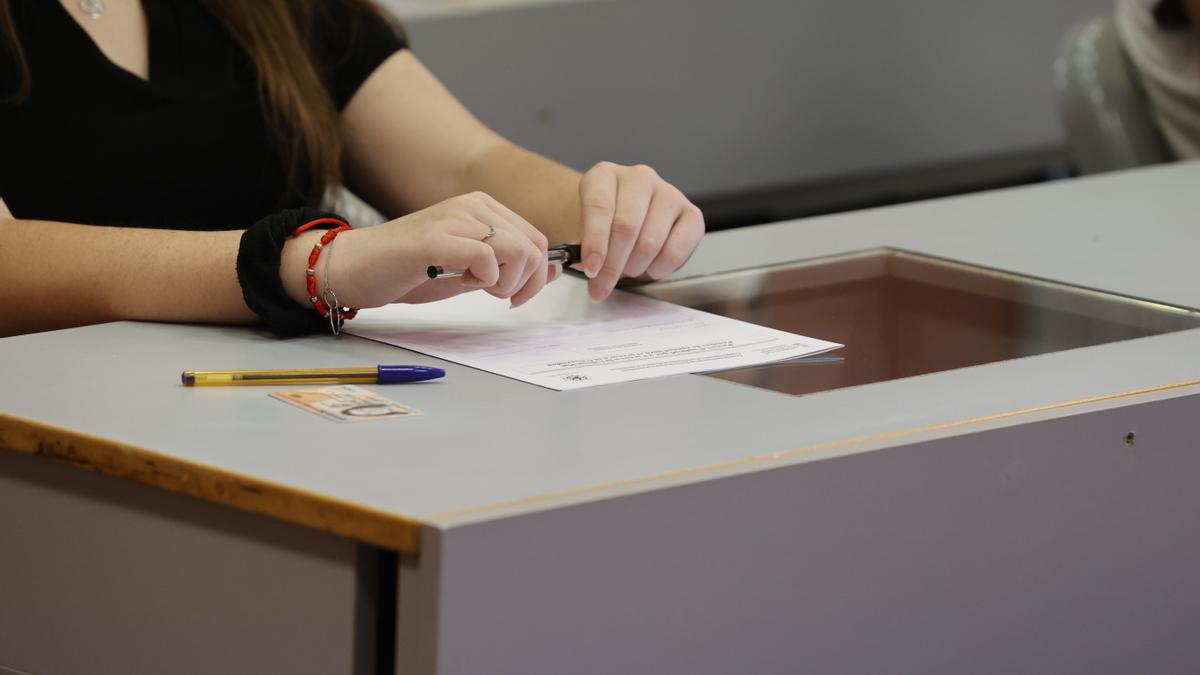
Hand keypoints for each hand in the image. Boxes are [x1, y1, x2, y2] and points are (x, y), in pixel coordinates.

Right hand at [283, 192, 554, 310]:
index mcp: (481, 208)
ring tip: (476, 287)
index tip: (515, 296)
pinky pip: (485, 257)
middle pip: (534, 246)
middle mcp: (471, 206)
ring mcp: (453, 219)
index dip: (538, 275)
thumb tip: (551, 270)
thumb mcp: (466, 268)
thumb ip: (504, 266)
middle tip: (497, 296)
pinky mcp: (435, 240)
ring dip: (505, 282)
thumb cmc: (406, 270)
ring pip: (516, 250)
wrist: (353, 267)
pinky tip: (461, 282)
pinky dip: (484, 279)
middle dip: (526, 282)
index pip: (537, 238)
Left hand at [576, 162, 704, 301]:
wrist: (627, 218)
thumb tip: (588, 266)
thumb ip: (583, 248)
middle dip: (613, 264)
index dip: (595, 242)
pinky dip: (659, 268)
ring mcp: (669, 194)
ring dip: (634, 267)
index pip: (600, 206)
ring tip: (626, 270)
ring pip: (650, 242)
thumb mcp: (583, 230)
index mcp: (605, 175)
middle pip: (626, 226)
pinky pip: (676, 251)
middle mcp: (639, 178)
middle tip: (602, 286)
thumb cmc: (604, 224)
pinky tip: (649, 268)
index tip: (591, 269)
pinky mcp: (692, 214)